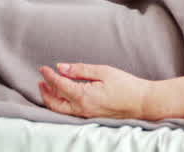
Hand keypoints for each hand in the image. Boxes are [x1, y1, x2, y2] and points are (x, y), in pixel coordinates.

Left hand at [38, 62, 154, 119]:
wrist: (142, 102)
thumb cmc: (126, 85)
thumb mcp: (103, 71)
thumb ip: (80, 70)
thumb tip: (61, 67)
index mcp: (83, 96)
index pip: (59, 85)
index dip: (49, 76)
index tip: (43, 68)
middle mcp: (81, 108)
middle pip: (54, 103)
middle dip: (45, 92)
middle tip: (41, 80)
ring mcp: (86, 114)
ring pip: (61, 109)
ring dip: (52, 98)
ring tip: (49, 86)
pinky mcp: (91, 115)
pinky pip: (70, 111)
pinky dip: (62, 103)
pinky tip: (64, 94)